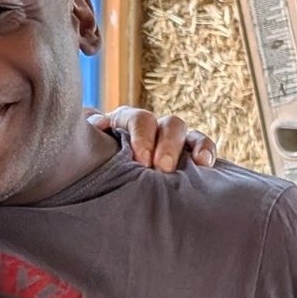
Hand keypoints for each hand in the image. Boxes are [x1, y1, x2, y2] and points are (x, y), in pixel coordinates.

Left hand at [88, 106, 218, 172]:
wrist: (102, 177)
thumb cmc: (94, 162)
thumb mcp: (89, 147)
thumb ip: (91, 134)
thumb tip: (98, 125)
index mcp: (127, 121)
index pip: (140, 120)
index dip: (142, 138)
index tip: (141, 160)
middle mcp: (152, 126)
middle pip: (169, 124)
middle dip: (168, 146)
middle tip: (162, 168)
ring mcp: (171, 138)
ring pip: (187, 133)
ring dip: (193, 146)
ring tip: (197, 165)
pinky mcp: (186, 153)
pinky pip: (202, 147)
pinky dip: (206, 152)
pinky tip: (207, 165)